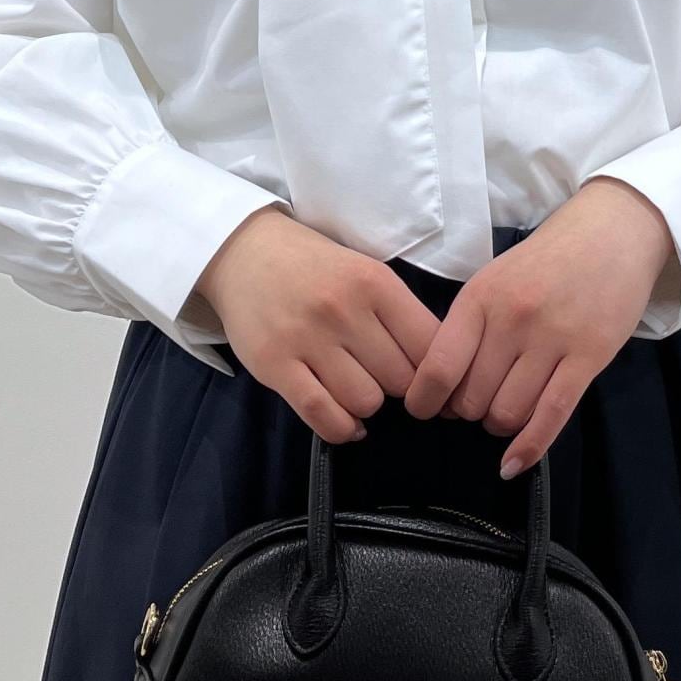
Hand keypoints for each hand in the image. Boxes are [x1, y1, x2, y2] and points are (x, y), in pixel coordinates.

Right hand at [194, 208, 445, 443]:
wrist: (245, 253)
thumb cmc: (315, 267)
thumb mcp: (365, 272)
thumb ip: (398, 315)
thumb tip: (436, 371)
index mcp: (375, 282)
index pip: (429, 345)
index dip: (434, 369)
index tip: (425, 376)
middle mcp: (344, 309)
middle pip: (400, 379)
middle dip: (398, 387)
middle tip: (382, 377)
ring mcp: (307, 338)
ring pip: (366, 401)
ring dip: (367, 404)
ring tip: (356, 388)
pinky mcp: (275, 365)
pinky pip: (322, 414)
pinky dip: (341, 428)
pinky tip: (345, 422)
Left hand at [402, 179, 676, 477]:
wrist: (611, 232)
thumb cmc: (547, 258)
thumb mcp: (495, 279)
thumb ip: (469, 325)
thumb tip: (442, 383)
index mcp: (480, 298)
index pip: (439, 366)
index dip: (425, 400)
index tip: (424, 411)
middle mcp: (512, 320)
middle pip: (473, 397)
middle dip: (468, 412)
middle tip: (477, 404)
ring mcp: (553, 339)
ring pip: (508, 412)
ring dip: (499, 425)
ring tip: (504, 411)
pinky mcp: (589, 356)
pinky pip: (551, 416)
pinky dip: (529, 448)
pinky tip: (513, 463)